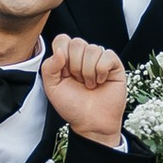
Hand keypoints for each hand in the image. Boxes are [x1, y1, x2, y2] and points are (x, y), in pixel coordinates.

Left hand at [42, 32, 129, 147]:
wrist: (91, 123)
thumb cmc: (73, 107)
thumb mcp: (52, 88)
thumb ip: (49, 67)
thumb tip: (60, 51)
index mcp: (67, 59)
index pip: (62, 40)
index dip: (62, 55)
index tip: (64, 74)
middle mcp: (83, 56)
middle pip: (77, 42)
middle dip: (75, 66)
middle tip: (78, 81)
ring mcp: (99, 59)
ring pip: (92, 49)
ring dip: (88, 72)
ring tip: (90, 84)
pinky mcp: (114, 64)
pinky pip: (107, 55)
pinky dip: (101, 71)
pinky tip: (101, 81)